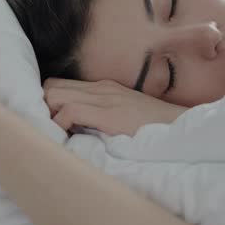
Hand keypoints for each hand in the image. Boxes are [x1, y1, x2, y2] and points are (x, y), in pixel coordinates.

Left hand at [43, 78, 186, 135]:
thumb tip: (76, 133)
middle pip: (51, 86)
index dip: (48, 104)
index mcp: (104, 88)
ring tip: (54, 135)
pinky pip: (70, 110)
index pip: (60, 85)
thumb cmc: (155, 130)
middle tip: (47, 130)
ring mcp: (106, 97)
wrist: (182, 129)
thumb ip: (102, 119)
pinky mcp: (110, 112)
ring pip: (54, 94)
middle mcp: (101, 88)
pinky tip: (68, 138)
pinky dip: (60, 125)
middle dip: (42, 108)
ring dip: (48, 115)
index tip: (49, 125)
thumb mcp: (124, 119)